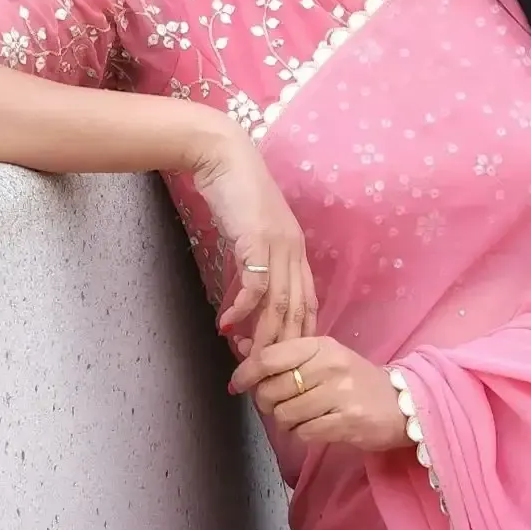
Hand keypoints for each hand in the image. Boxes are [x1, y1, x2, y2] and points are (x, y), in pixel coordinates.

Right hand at [190, 120, 317, 352]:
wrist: (223, 156)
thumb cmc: (234, 192)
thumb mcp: (251, 232)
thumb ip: (253, 263)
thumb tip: (245, 297)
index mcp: (297, 249)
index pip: (307, 302)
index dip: (299, 334)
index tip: (286, 361)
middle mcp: (294, 249)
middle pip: (297, 310)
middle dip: (284, 346)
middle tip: (267, 373)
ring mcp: (277, 245)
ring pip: (279, 304)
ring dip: (263, 337)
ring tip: (248, 360)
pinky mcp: (255, 240)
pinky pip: (254, 286)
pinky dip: (241, 310)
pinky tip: (228, 327)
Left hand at [228, 335, 409, 452]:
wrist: (401, 403)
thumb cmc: (354, 379)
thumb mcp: (323, 357)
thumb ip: (282, 353)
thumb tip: (240, 344)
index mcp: (321, 345)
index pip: (269, 357)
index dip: (246, 372)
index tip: (237, 384)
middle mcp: (329, 365)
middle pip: (272, 389)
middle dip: (267, 402)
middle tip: (278, 404)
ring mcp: (340, 394)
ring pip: (285, 414)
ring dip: (287, 421)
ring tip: (302, 416)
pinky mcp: (347, 421)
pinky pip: (304, 432)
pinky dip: (304, 433)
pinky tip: (317, 426)